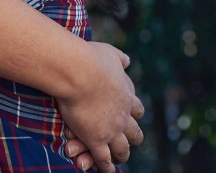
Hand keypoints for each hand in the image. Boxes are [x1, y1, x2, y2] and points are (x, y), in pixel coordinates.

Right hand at [56, 42, 143, 171]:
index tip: (132, 114)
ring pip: (122, 149)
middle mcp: (123, 115)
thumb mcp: (110, 54)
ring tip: (121, 159)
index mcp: (126, 95)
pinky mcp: (96, 139)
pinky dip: (106, 167)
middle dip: (133, 137)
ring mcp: (111, 129)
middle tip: (131, 142)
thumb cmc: (91, 59)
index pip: (136, 108)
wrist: (79, 71)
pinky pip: (103, 159)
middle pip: (135, 132)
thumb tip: (127, 60)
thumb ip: (119, 59)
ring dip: (121, 154)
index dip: (134, 112)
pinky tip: (107, 171)